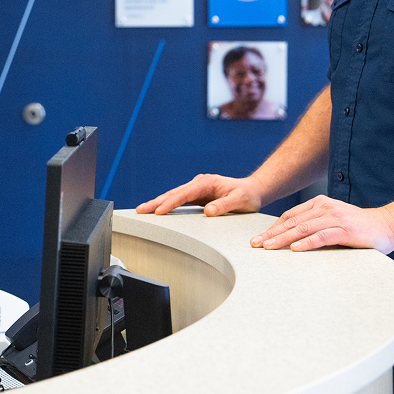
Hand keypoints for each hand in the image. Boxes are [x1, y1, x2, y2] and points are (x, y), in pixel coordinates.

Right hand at [136, 174, 265, 216]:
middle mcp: (199, 183)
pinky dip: (166, 205)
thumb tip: (208, 211)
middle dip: (156, 202)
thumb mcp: (240, 201)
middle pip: (174, 193)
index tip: (159, 211)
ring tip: (142, 210)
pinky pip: (178, 200)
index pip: (184, 194)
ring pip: (173, 196)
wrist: (253, 190)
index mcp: (206, 182)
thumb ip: (224, 205)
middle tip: (141, 210)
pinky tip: (157, 210)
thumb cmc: (247, 195)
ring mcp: (197, 189)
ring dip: (158, 203)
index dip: (171, 203)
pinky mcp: (197, 196)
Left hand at [251, 195, 393, 252]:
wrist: (387, 226)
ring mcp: (335, 218)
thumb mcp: (332, 221)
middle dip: (271, 234)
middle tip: (255, 244)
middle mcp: (325, 208)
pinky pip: (322, 236)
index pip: (289, 216)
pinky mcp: (345, 230)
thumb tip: (290, 238)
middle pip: (292, 222)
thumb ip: (314, 225)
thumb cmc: (357, 228)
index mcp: (319, 204)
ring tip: (268, 247)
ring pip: (303, 228)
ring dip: (283, 238)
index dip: (272, 227)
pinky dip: (307, 243)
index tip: (258, 238)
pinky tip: (294, 249)